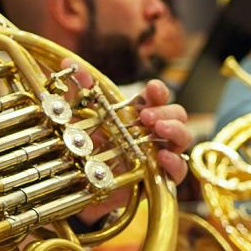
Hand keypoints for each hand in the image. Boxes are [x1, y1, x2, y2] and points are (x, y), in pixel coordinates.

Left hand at [61, 63, 190, 185]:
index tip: (151, 88)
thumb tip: (68, 64)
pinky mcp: (160, 179)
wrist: (84, 186)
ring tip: (159, 130)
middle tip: (147, 117)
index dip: (158, 90)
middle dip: (165, 111)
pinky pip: (179, 171)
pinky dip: (175, 163)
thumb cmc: (91, 149)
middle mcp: (155, 132)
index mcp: (141, 114)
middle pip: (177, 114)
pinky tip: (163, 158)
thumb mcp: (80, 119)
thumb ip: (78, 92)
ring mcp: (161, 155)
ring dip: (175, 131)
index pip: (158, 97)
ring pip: (182, 138)